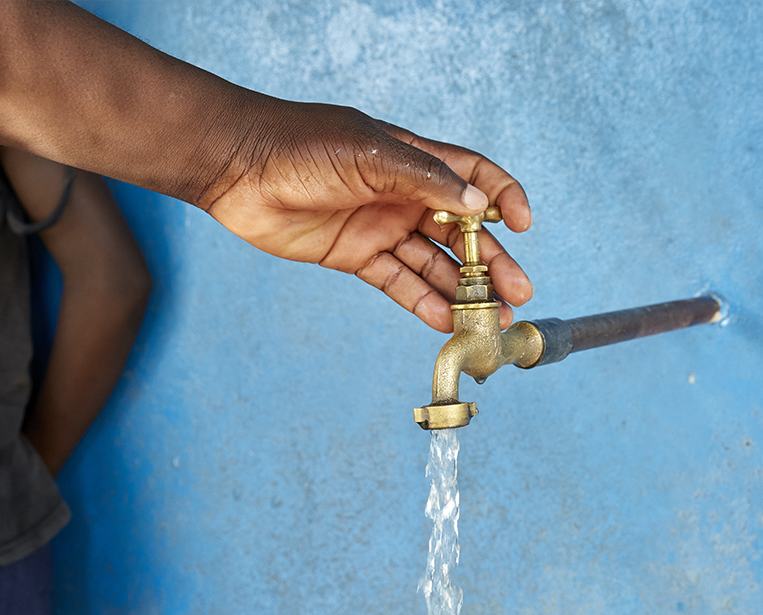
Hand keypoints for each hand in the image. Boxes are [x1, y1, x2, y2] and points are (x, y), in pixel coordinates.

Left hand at [202, 100, 532, 331]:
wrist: (238, 167)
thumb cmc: (301, 145)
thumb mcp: (369, 155)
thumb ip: (425, 179)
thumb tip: (480, 202)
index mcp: (413, 159)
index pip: (473, 176)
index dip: (503, 197)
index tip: (524, 225)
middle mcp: (403, 194)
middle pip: (462, 232)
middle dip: (491, 263)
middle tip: (517, 294)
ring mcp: (380, 227)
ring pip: (433, 264)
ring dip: (462, 291)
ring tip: (489, 319)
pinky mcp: (355, 256)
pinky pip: (398, 283)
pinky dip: (422, 302)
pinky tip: (444, 321)